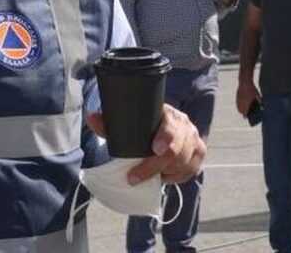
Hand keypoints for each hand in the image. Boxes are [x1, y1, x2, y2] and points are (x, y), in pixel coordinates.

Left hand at [87, 105, 205, 184]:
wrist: (164, 126)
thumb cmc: (144, 125)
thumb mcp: (129, 123)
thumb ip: (109, 123)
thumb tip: (92, 117)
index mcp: (169, 114)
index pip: (171, 126)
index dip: (166, 137)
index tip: (155, 148)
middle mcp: (186, 126)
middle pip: (177, 151)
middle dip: (156, 166)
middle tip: (134, 177)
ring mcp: (195, 141)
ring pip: (184, 164)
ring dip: (164, 173)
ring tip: (148, 175)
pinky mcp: (199, 156)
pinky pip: (190, 172)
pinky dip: (175, 177)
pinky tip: (163, 176)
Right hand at [235, 79, 260, 115]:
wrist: (245, 82)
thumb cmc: (252, 89)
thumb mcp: (257, 95)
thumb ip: (259, 101)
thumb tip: (262, 107)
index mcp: (247, 103)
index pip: (244, 112)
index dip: (245, 115)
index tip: (245, 118)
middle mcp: (242, 102)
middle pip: (240, 110)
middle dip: (242, 113)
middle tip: (244, 114)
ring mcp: (238, 99)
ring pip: (238, 106)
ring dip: (239, 109)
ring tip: (241, 111)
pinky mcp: (237, 96)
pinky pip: (237, 102)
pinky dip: (238, 105)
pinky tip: (239, 104)